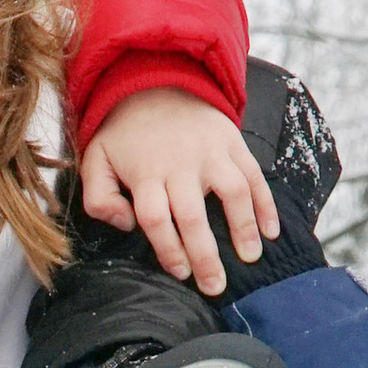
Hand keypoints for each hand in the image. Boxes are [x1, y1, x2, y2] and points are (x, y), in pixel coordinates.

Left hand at [78, 85, 277, 298]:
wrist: (156, 81)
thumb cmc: (125, 133)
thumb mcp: (96, 159)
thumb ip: (99, 197)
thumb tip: (126, 225)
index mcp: (146, 174)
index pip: (157, 219)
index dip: (169, 250)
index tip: (180, 273)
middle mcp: (180, 165)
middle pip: (193, 216)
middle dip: (205, 255)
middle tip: (215, 286)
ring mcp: (211, 152)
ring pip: (231, 193)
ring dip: (243, 227)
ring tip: (250, 258)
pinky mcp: (233, 142)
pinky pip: (254, 175)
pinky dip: (265, 203)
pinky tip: (271, 230)